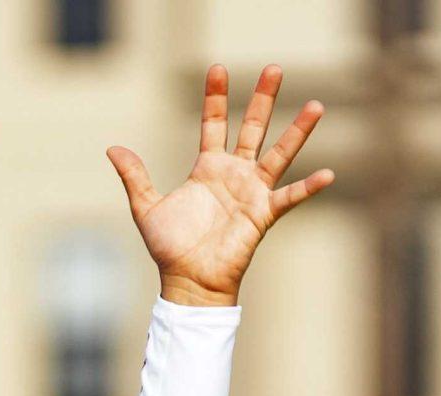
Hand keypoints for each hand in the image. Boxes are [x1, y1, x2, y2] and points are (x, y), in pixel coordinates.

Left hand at [108, 64, 331, 307]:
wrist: (187, 281)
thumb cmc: (170, 249)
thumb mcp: (146, 207)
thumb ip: (135, 176)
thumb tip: (113, 148)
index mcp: (208, 168)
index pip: (215, 123)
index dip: (215, 98)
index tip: (218, 69)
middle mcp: (234, 174)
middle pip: (253, 127)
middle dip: (263, 98)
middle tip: (274, 68)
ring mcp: (252, 192)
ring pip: (279, 153)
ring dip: (298, 131)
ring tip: (316, 105)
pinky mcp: (262, 214)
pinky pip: (289, 197)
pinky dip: (308, 187)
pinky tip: (327, 174)